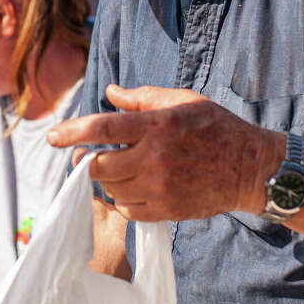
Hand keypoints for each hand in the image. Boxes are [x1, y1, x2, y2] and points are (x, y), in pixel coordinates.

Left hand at [48, 84, 279, 221]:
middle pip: (99, 165)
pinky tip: (131, 187)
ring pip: (111, 189)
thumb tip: (110, 93)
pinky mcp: (167, 209)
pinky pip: (127, 210)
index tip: (52, 137)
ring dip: (106, 180)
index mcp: (156, 125)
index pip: (101, 127)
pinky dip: (122, 200)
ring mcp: (160, 187)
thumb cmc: (216, 128)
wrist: (250, 168)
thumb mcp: (182, 101)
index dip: (71, 132)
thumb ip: (142, 97)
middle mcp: (154, 157)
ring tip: (116, 169)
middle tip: (85, 157)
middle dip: (86, 161)